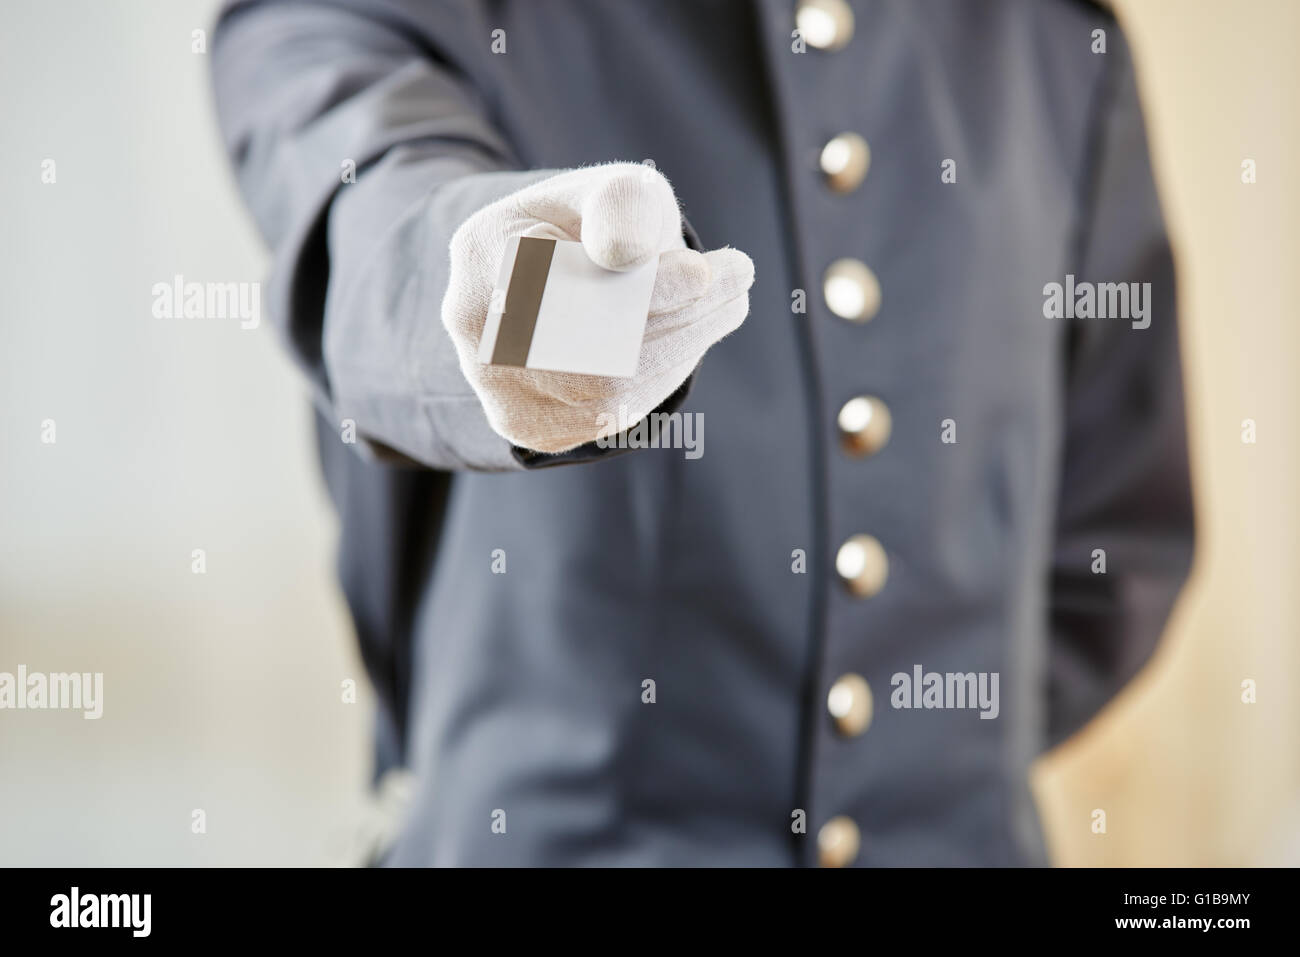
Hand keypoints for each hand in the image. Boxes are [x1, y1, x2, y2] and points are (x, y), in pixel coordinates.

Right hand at [441, 162, 754, 453]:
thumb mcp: (608, 192)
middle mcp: (476, 330)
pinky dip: (659, 377)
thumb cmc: (589, 227)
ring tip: (727, 301)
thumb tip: (629, 255)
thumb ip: (620, 207)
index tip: (704, 272)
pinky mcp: (530, 428)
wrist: (548, 284)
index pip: (564, 277)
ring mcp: (497, 388)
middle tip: (738, 277)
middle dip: (679, 316)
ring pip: (606, 390)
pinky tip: (685, 337)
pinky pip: (607, 417)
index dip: (639, 284)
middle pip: (589, 343)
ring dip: (681, 347)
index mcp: (484, 253)